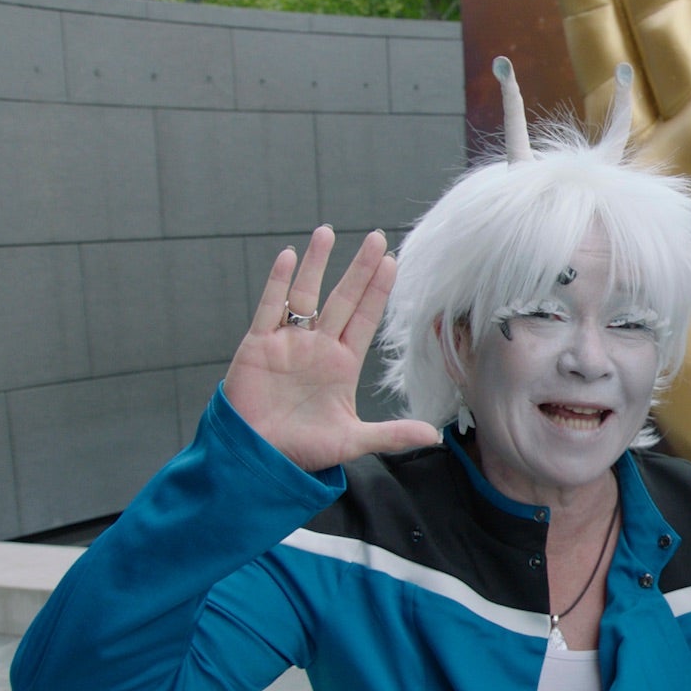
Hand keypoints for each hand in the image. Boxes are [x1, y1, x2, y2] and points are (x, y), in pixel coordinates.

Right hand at [223, 227, 440, 470]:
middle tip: (374, 238)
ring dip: (316, 264)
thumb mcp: (352, 440)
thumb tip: (433, 435)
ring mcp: (288, 343)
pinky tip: (289, 257)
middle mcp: (317, 347)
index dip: (377, 290)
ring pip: (304, 295)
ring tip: (328, 232)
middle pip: (342, 299)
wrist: (257, 458)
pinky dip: (278, 283)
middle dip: (358, 269)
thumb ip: (391, 434)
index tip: (391, 262)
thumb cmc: (302, 450)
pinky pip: (269, 308)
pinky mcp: (258, 346)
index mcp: (341, 364)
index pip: (365, 318)